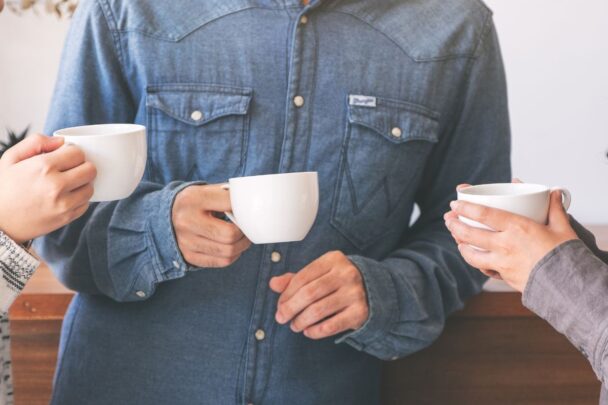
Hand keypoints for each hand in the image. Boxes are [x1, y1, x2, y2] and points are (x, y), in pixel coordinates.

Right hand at [0, 135, 95, 243]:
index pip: (78, 153)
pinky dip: (79, 199)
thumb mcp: (11, 158)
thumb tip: (61, 141)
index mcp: (43, 167)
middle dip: (82, 166)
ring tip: (67, 184)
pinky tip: (65, 197)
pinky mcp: (67, 218)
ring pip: (91, 187)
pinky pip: (86, 204)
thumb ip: (36, 142)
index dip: (72, 152)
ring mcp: (64, 204)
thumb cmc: (4, 188)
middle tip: (69, 169)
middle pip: (90, 169)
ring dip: (82, 184)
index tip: (64, 157)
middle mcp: (57, 185)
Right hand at [172, 184, 250, 267]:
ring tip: (243, 238)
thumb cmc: (195, 202)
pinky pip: (221, 262)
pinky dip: (232, 256)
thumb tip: (252, 203)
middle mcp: (187, 221)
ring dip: (242, 246)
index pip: (230, 204)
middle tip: (248, 229)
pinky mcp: (188, 256)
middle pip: (229, 234)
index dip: (246, 208)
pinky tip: (233, 247)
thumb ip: (227, 195)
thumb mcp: (206, 191)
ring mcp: (186, 241)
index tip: (251, 211)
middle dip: (245, 233)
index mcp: (194, 199)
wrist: (167, 215)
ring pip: (228, 251)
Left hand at [269, 251, 368, 339]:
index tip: (280, 305)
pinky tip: (308, 331)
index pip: (303, 277)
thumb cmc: (337, 281)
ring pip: (319, 310)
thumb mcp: (319, 274)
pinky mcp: (360, 312)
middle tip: (281, 318)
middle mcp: (346, 274)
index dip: (287, 293)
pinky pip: (332, 326)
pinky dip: (316, 331)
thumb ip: (296, 279)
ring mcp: (355, 293)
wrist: (372, 290)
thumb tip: (273, 284)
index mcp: (333, 260)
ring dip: (301, 321)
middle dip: (291, 308)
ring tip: (294, 326)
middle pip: (309, 293)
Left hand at [444, 190, 577, 291]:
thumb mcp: (562, 227)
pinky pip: (483, 268)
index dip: (465, 208)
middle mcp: (504, 245)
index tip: (455, 203)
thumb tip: (554, 193)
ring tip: (456, 237)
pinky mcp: (503, 276)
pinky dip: (474, 260)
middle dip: (454, 225)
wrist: (569, 286)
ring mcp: (501, 263)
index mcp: (517, 228)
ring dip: (460, 244)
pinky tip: (471, 255)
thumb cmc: (566, 255)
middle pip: (470, 234)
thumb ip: (555, 208)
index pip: (483, 214)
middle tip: (448, 218)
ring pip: (471, 254)